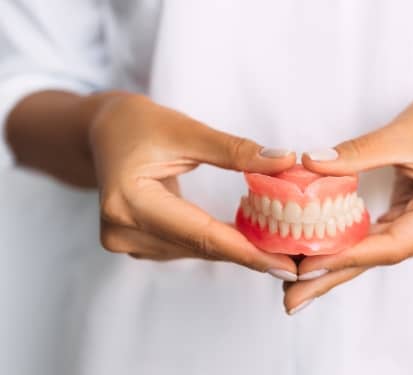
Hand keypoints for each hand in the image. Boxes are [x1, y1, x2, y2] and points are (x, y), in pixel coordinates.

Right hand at [88, 93, 297, 279]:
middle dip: (249, 253)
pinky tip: (245, 238)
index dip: (247, 251)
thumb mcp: (186, 130)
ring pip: (195, 250)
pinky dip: (216, 242)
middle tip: (293, 259)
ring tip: (278, 248)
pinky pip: (185, 247)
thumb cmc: (137, 124)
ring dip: (235, 248)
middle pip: (200, 247)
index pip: (201, 234)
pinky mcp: (134, 242)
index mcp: (129, 201)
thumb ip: (235, 150)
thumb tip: (284, 162)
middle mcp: (122, 230)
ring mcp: (125, 241)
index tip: (286, 264)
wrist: (101, 132)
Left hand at [284, 83, 412, 312]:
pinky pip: (378, 238)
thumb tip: (311, 164)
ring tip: (296, 283)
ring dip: (336, 265)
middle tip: (292, 299)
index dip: (346, 257)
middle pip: (380, 257)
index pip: (391, 245)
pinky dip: (348, 246)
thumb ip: (356, 154)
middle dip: (333, 276)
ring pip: (375, 252)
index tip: (305, 267)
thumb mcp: (401, 133)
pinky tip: (319, 256)